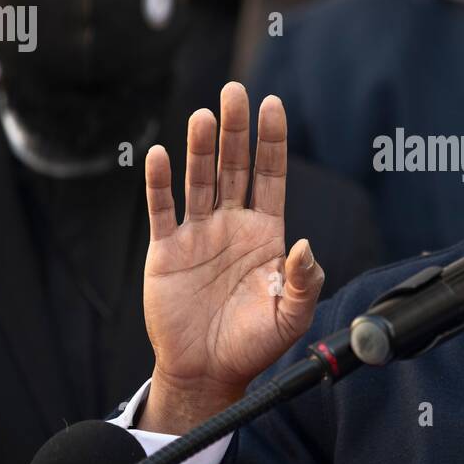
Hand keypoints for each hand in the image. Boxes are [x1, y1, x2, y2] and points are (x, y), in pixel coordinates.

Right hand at [138, 83, 323, 434]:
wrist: (208, 372)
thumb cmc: (253, 344)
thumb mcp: (291, 317)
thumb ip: (303, 282)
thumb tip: (304, 246)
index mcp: (265, 234)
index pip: (270, 175)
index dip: (272, 141)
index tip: (272, 104)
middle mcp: (232, 225)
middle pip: (234, 166)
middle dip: (236, 130)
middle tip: (234, 91)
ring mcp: (198, 234)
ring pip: (199, 180)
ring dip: (200, 148)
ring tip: (204, 116)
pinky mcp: (166, 250)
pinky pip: (162, 210)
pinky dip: (159, 183)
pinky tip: (161, 156)